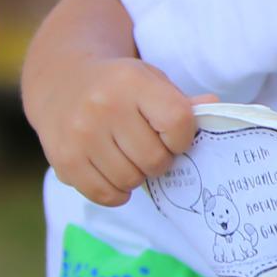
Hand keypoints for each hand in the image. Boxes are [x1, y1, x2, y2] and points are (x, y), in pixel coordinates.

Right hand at [29, 57, 211, 205]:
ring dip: (136, 175)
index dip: (182, 138)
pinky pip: (105, 195)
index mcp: (131, 82)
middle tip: (148, 148)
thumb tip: (214, 107)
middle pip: (155, 159)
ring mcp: (80, 135)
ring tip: (128, 156)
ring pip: (131, 180)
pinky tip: (113, 171)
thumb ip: (182, 102)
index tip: (172, 135)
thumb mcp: (150, 82)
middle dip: (159, 160)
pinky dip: (116, 191)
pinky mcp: (65, 160)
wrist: (62, 82)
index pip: (177, 123)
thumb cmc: (118, 87)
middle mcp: (103, 106)